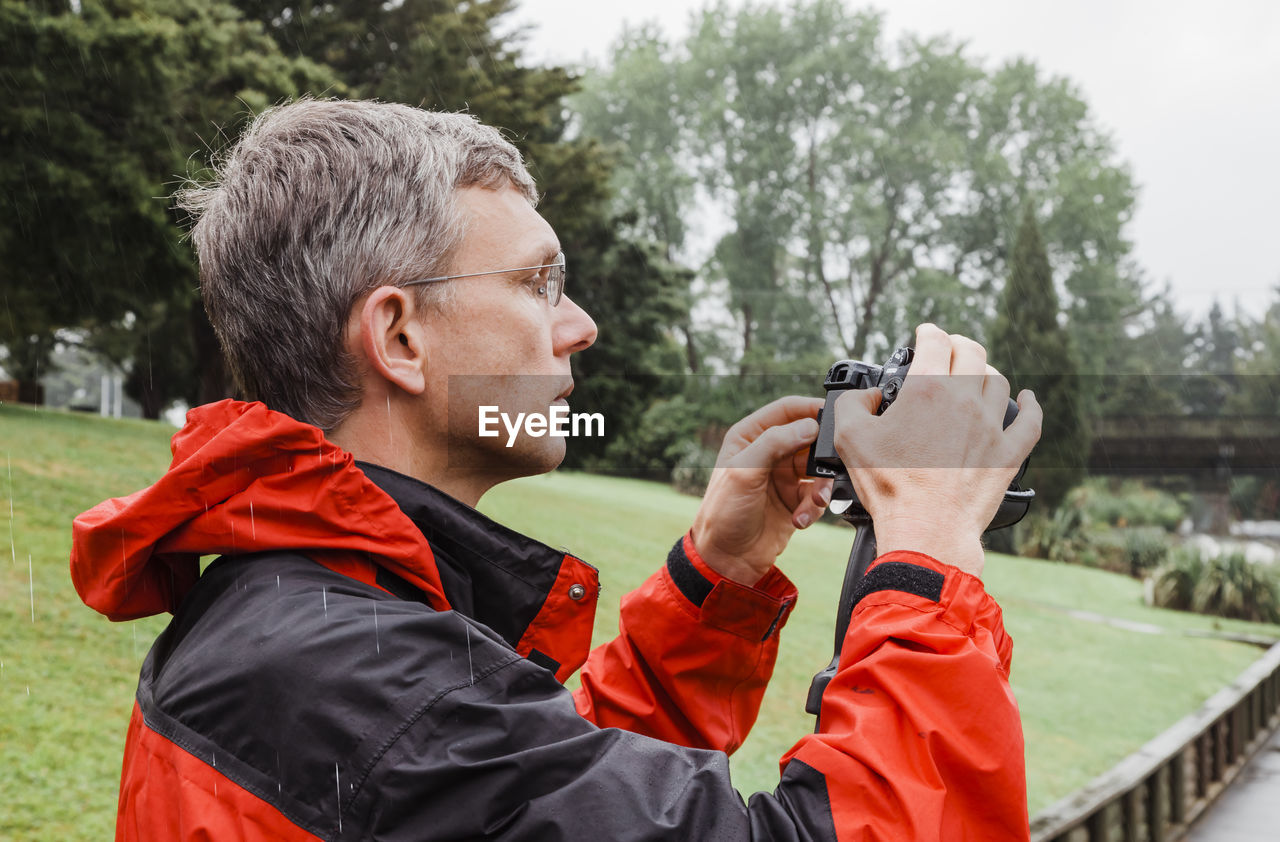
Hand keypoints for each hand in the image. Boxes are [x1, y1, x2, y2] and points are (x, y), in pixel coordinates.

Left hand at [690, 396, 833, 584]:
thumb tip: (810, 425)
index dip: (811, 408)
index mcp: (750, 436)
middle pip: (809, 438)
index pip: (787, 409)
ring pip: (817, 468)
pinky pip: (817, 495)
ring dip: (821, 485)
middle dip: (822, 454)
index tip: (834, 414)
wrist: (726, 560)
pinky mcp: (794, 500)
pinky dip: (814, 507)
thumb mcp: (744, 471)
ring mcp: (783, 476)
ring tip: (815, 501)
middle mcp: (768, 452)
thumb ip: (775, 442)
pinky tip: (801, 519)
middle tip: (829, 466)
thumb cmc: (722, 513)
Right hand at [832, 324, 1041, 577]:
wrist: (926, 529)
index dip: (928, 332)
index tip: (924, 334)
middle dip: (959, 343)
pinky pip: (1030, 421)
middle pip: (972, 354)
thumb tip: (868, 396)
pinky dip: (1031, 405)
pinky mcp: (1009, 454)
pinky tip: (1029, 398)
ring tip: (976, 375)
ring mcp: (992, 427)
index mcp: (927, 390)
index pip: (936, 341)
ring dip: (986, 372)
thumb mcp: (849, 438)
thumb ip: (853, 404)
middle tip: (950, 347)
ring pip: (998, 382)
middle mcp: (965, 401)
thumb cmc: (889, 486)